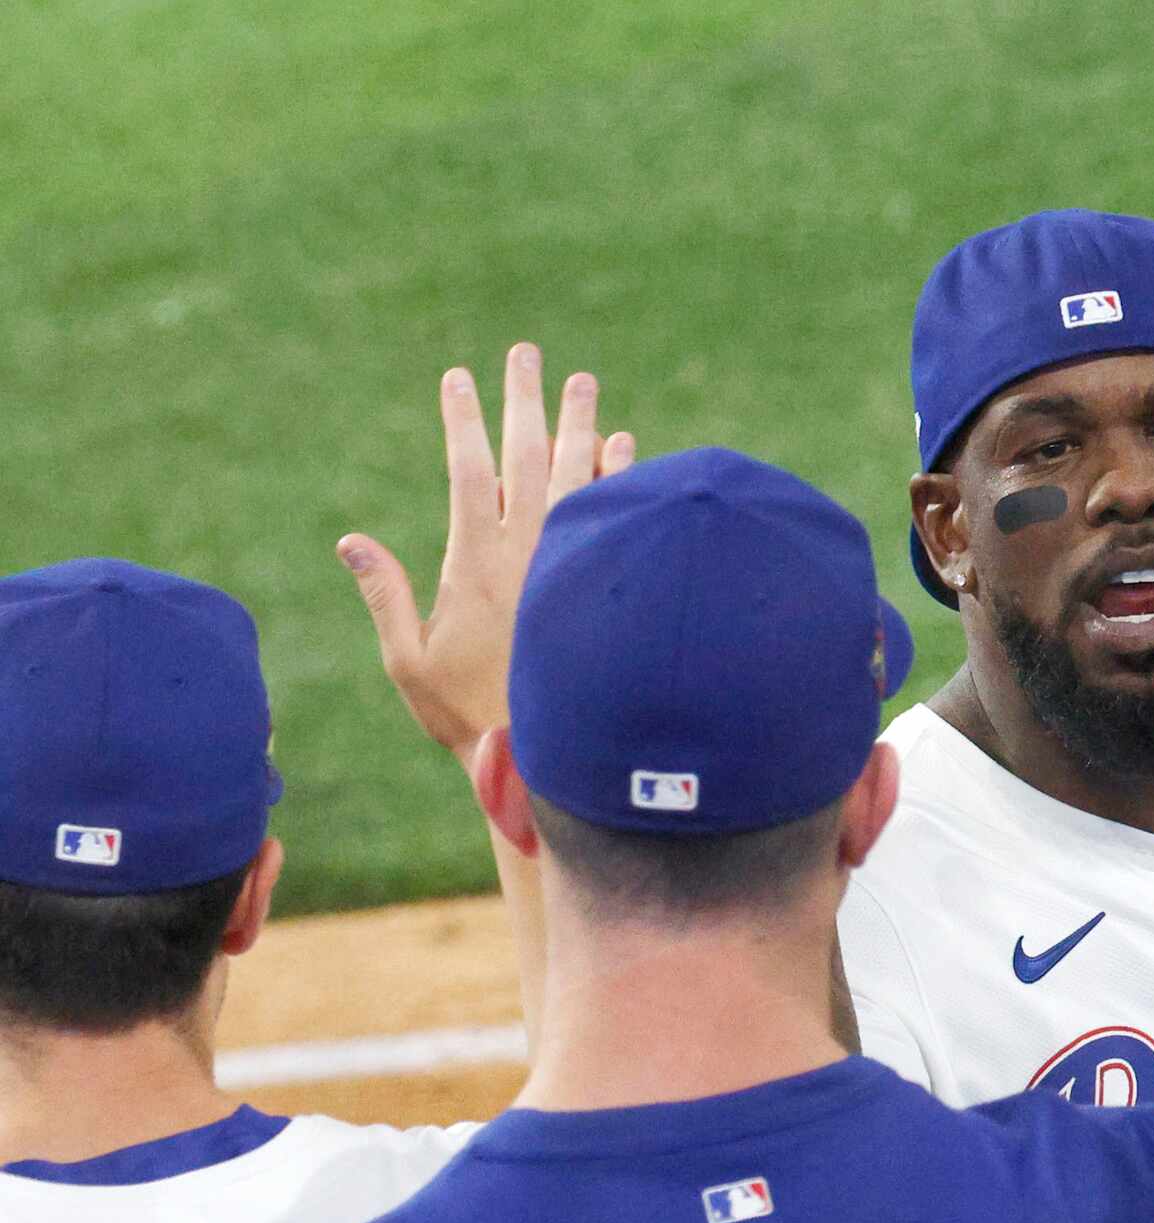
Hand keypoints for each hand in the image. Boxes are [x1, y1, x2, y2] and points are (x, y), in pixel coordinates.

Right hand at [338, 343, 633, 760]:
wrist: (550, 757)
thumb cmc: (471, 717)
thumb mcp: (408, 661)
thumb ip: (385, 595)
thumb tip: (350, 540)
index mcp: (475, 563)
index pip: (469, 470)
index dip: (462, 419)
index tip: (458, 377)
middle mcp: (528, 552)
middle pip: (527, 456)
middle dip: (525, 399)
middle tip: (528, 352)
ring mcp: (572, 564)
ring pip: (578, 475)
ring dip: (579, 424)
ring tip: (583, 381)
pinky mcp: (603, 583)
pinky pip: (615, 515)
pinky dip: (618, 475)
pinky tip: (623, 444)